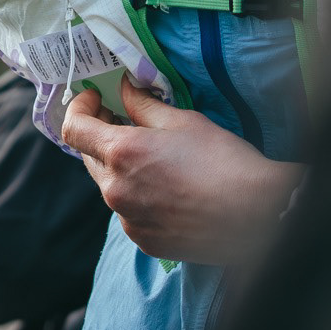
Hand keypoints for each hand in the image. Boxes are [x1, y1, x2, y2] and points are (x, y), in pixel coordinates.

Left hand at [62, 77, 302, 263]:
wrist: (257, 215)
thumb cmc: (223, 162)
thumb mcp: (183, 121)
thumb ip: (144, 104)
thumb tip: (124, 88)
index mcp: (121, 154)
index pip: (74, 129)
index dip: (79, 108)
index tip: (94, 99)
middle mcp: (115, 191)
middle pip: (89, 158)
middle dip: (101, 136)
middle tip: (124, 120)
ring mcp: (128, 220)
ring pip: (110, 187)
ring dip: (121, 168)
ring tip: (154, 158)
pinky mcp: (144, 241)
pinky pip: (129, 213)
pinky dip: (138, 197)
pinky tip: (168, 189)